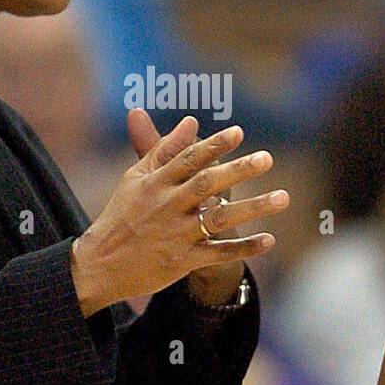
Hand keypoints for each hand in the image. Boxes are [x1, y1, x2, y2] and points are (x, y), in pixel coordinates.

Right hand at [70, 110, 288, 315]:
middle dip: (237, 171)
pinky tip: (269, 239)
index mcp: (155, 183)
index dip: (213, 146)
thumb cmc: (122, 215)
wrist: (101, 264)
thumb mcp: (136, 179)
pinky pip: (218, 254)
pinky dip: (244, 248)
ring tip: (283, 197)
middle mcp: (166, 206)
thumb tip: (192, 121)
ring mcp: (175, 234)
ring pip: (218, 219)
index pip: (187, 159)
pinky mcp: (182, 261)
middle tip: (267, 158)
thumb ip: (165, 149)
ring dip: (252, 208)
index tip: (238, 133)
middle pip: (206, 184)